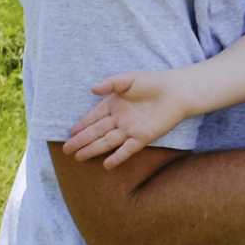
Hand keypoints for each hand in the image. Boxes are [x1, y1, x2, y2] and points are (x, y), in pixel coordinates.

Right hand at [62, 72, 187, 169]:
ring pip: (108, 141)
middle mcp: (120, 119)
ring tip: (79, 157)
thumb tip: (92, 89)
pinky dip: (118, 157)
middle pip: (97, 131)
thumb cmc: (153, 82)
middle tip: (67, 150)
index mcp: (114, 104)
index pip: (94, 117)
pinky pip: (128, 149)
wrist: (178, 91)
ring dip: (93, 149)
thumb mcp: (129, 79)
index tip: (70, 133)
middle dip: (81, 140)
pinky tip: (107, 165)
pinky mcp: (144, 137)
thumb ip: (111, 83)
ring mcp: (131, 129)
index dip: (82, 125)